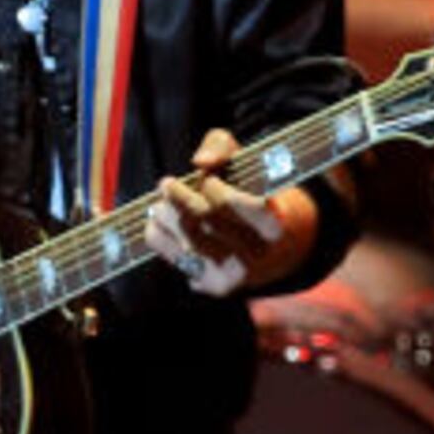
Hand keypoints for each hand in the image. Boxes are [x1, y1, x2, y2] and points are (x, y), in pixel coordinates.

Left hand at [145, 128, 287, 297]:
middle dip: (178, 199)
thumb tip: (201, 161)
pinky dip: (159, 236)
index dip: (209, 186)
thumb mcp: (246, 162)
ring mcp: (236, 274)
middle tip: (166, 185)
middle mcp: (257, 255)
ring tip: (160, 203)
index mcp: (274, 224)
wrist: (274, 247)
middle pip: (202, 221)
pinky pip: (174, 258)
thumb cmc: (253, 193)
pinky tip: (159, 223)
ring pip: (186, 240)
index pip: (226, 203)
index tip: (203, 176)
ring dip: (164, 217)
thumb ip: (222, 146)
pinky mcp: (214, 286)